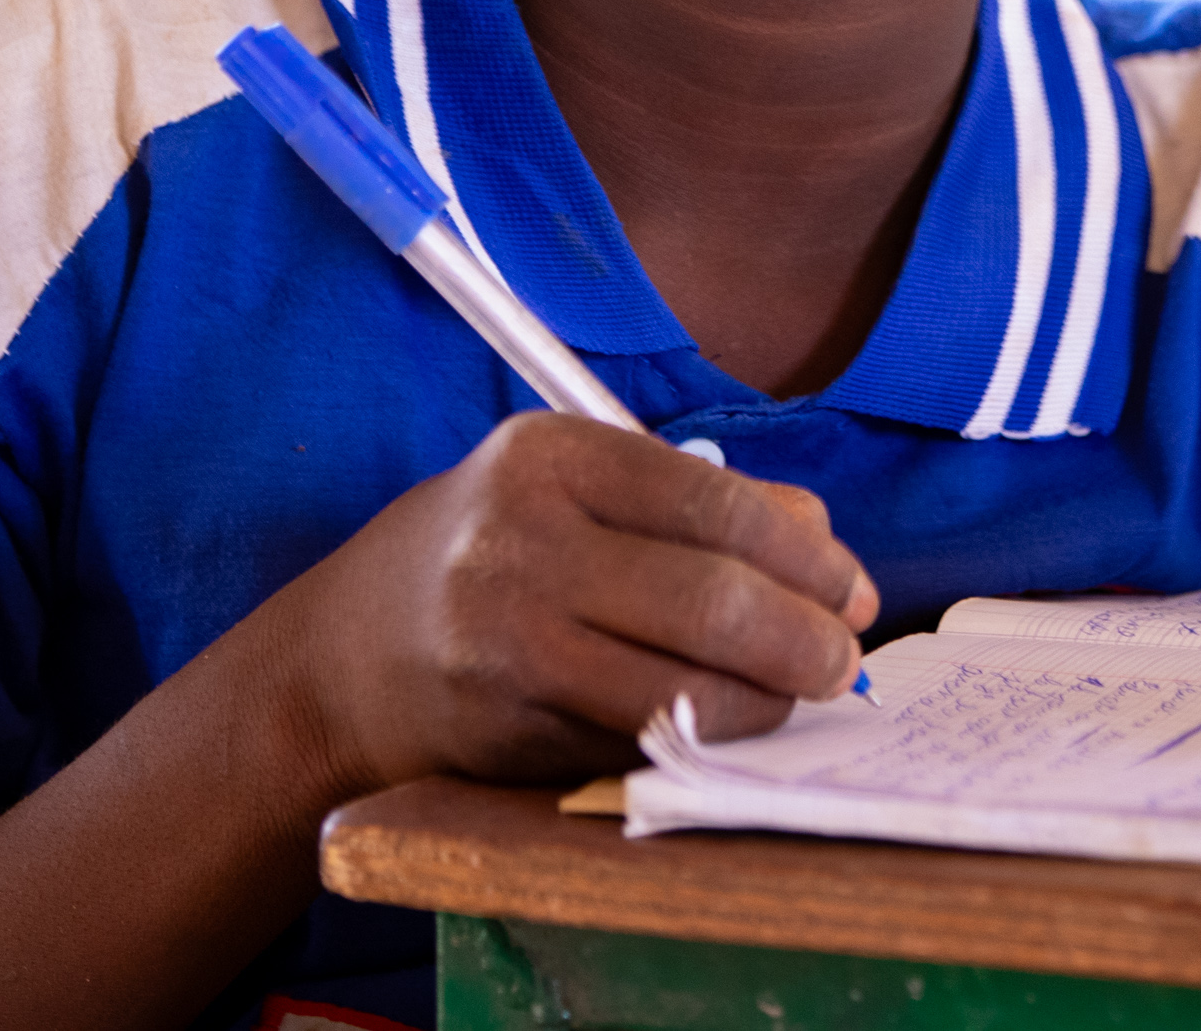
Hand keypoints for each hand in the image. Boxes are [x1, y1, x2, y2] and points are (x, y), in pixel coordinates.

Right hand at [291, 413, 877, 797]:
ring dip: (764, 705)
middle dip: (804, 640)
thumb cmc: (494, 554)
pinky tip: (727, 726)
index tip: (853, 591)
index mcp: (549, 458)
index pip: (715, 504)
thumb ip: (699, 503)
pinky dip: (699, 742)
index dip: (807, 557)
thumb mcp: (577, 491)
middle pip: (709, 602)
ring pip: (680, 690)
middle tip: (842, 660)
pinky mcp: (502, 732)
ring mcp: (504, 645)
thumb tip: (823, 542)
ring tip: (797, 697)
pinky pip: (632, 743)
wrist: (346, 656)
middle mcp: (518, 544)